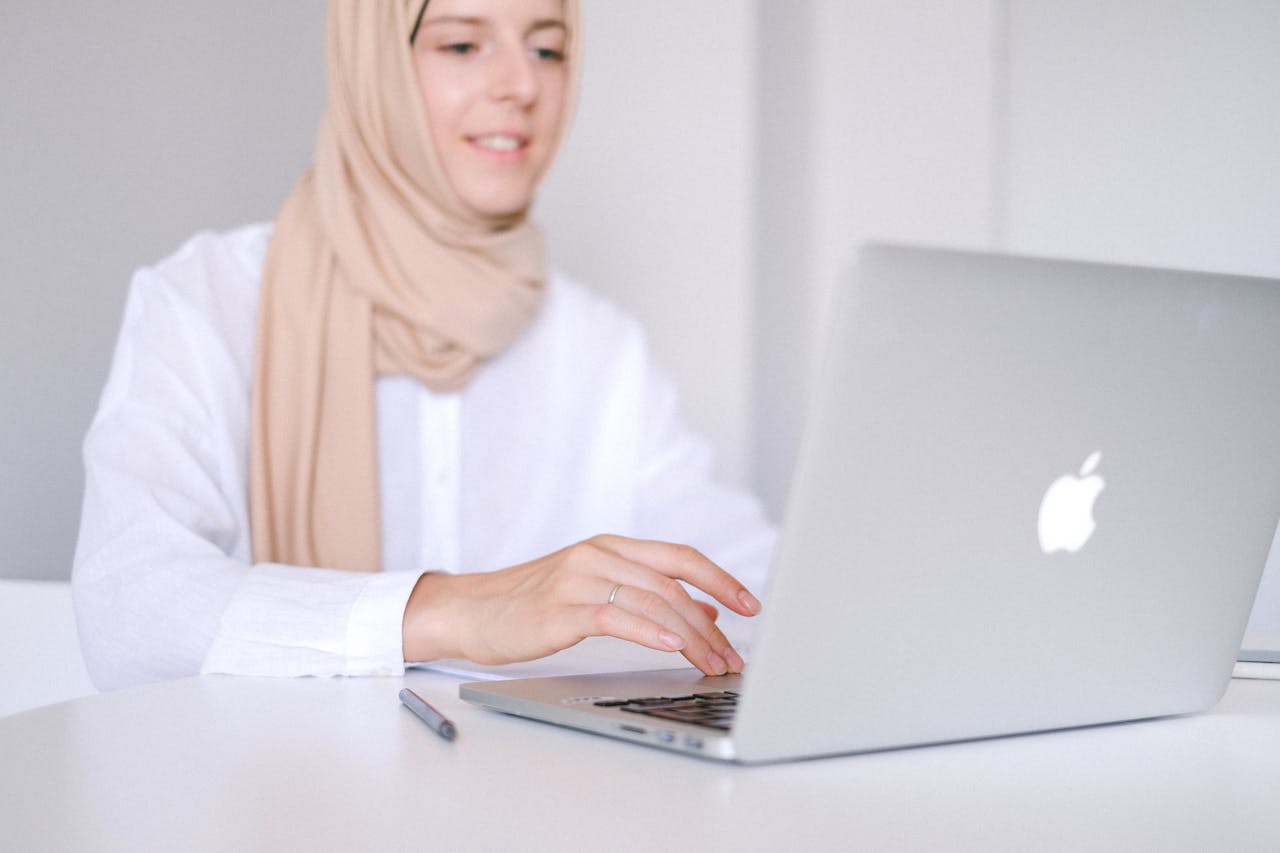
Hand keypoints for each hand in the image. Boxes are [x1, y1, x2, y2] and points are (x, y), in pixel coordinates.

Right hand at [402, 534, 760, 674]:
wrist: (468, 610)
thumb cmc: (530, 605)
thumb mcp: (592, 593)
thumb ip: (644, 598)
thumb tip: (703, 617)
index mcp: (609, 548)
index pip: (679, 557)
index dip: (720, 578)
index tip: (751, 605)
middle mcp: (598, 556)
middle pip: (673, 584)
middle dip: (713, 622)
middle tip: (734, 654)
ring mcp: (578, 579)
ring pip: (652, 601)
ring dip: (691, 637)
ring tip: (714, 663)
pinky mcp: (560, 609)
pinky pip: (615, 616)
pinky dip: (649, 632)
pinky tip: (672, 648)